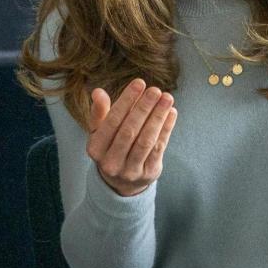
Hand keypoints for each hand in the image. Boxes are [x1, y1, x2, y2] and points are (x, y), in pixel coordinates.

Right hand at [87, 78, 176, 197]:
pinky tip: (172, 112)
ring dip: (158, 117)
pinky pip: (159, 148)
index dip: (125, 102)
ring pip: (146, 141)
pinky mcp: (148, 173)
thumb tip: (98, 91)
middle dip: (143, 108)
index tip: (139, 83)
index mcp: (96, 149)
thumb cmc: (111, 148)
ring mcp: (130, 170)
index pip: (111, 122)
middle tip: (156, 90)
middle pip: (129, 132)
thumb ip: (100, 113)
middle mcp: (110, 162)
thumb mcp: (100, 133)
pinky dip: (166, 129)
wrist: (121, 183)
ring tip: (167, 98)